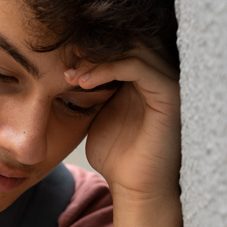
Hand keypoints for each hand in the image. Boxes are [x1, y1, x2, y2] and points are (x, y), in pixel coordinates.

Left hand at [65, 46, 180, 201]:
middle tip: (62, 60)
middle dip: (91, 47)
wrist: (136, 188)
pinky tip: (84, 82)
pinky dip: (108, 68)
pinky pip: (138, 66)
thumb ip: (89, 88)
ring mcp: (166, 81)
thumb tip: (63, 66)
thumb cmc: (116, 155)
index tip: (57, 59)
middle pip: (127, 38)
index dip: (88, 46)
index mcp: (142, 76)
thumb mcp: (95, 113)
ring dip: (95, 57)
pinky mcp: (169, 94)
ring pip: (131, 48)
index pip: (119, 42)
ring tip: (69, 74)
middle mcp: (159, 74)